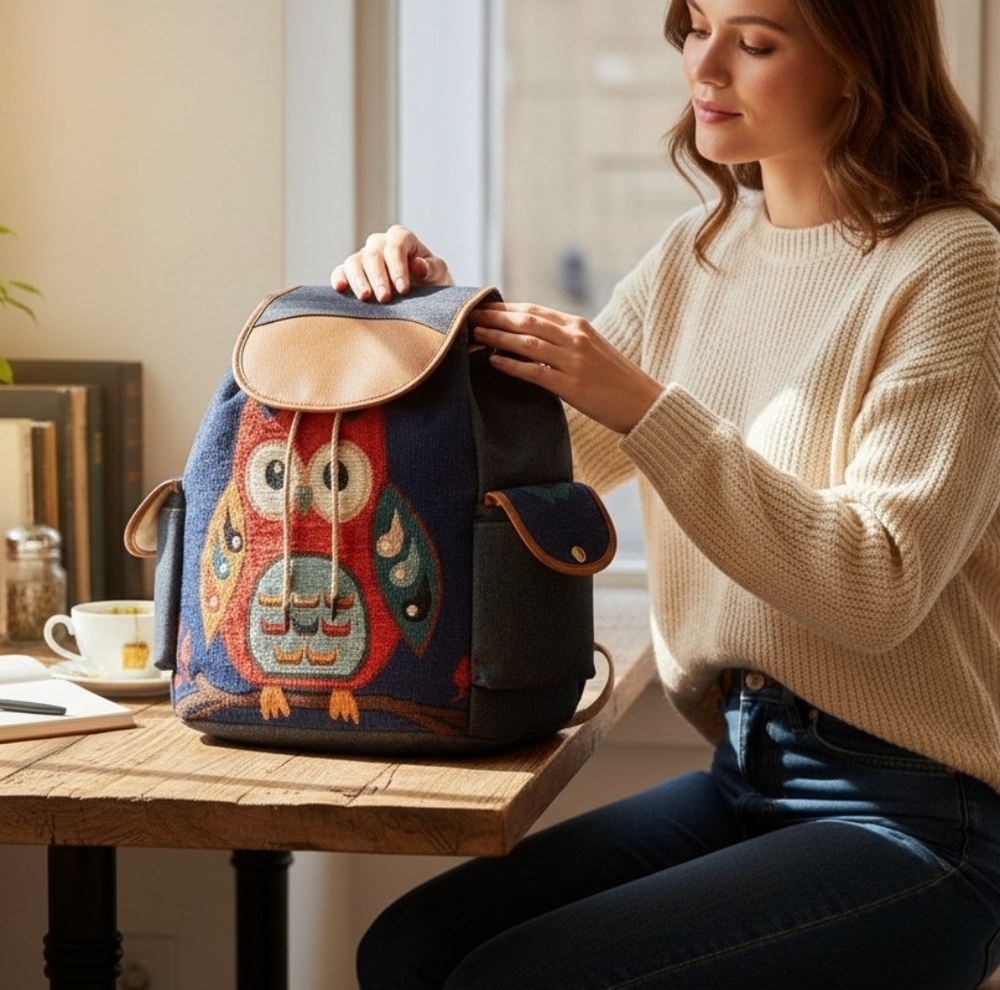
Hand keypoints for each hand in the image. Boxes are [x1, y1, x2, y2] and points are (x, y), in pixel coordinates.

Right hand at [330, 225, 452, 301]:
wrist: (423, 297)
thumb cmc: (432, 282)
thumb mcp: (439, 274)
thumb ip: (433, 267)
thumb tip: (418, 264)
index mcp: (402, 239)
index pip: (396, 244)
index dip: (398, 266)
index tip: (403, 289)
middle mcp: (380, 245)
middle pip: (373, 254)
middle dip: (378, 277)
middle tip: (385, 299)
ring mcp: (364, 258)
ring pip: (354, 262)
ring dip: (358, 280)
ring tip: (366, 298)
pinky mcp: (352, 273)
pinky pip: (340, 271)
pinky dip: (339, 278)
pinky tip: (341, 288)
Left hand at [470, 303, 662, 434]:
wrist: (643, 402)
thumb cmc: (613, 378)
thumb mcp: (591, 349)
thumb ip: (563, 340)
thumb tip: (529, 336)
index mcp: (578, 326)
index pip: (534, 310)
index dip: (505, 308)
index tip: (482, 306)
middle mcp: (575, 338)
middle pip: (526, 321)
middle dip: (494, 317)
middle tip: (467, 314)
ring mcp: (574, 361)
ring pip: (527, 343)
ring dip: (497, 337)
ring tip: (474, 334)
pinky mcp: (572, 386)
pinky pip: (535, 372)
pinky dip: (512, 365)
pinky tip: (494, 361)